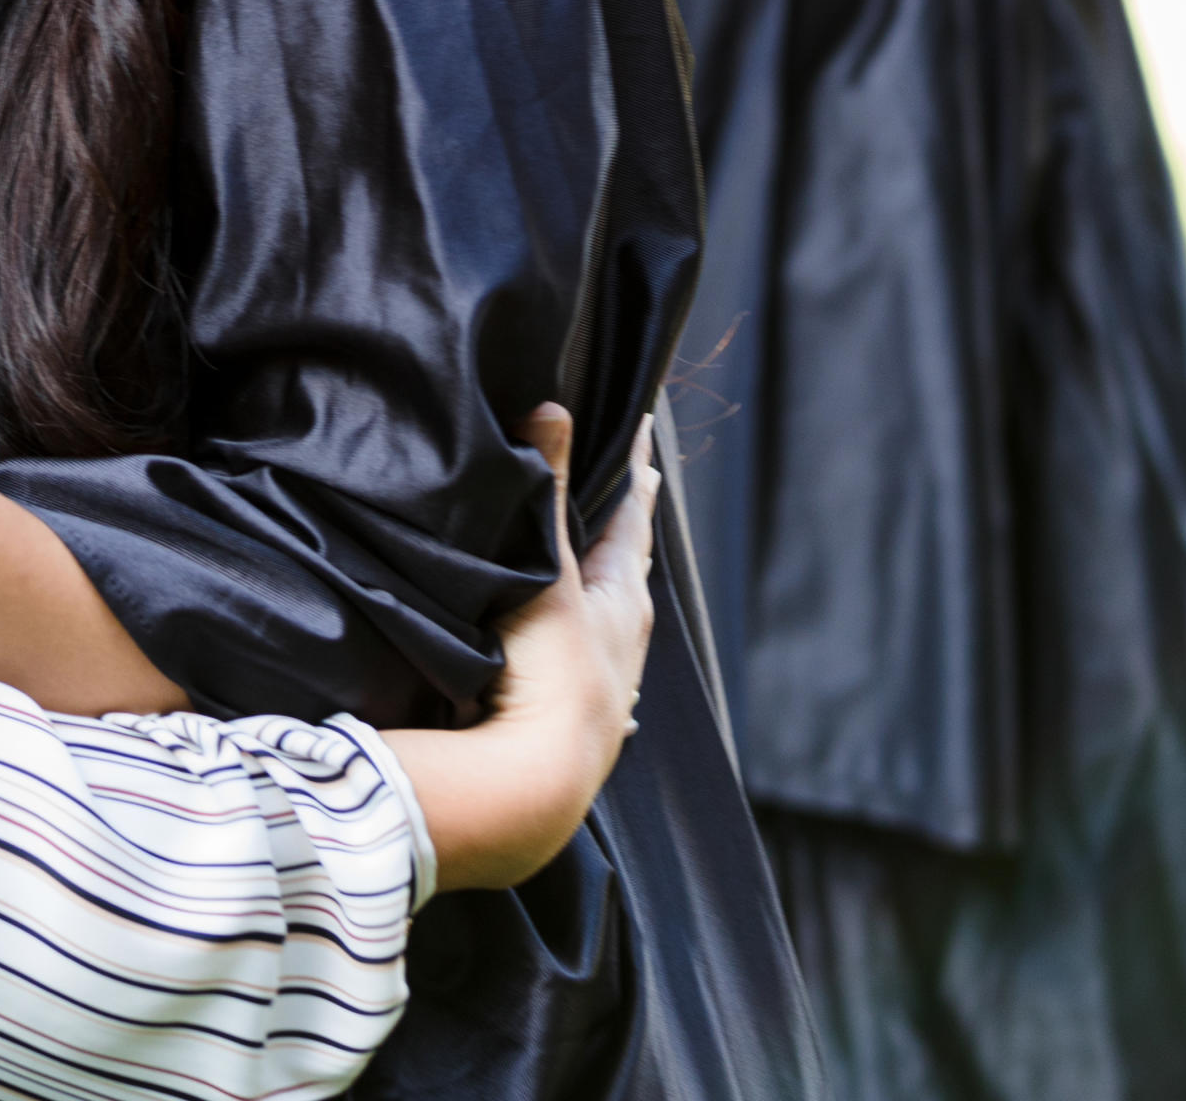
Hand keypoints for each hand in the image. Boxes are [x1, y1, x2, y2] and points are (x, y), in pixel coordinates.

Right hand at [406, 405, 661, 893]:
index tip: (646, 435)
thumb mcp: (546, 572)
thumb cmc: (548, 670)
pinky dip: (597, 666)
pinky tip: (605, 691)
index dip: (636, 475)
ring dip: (615, 600)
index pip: (633, 521)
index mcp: (621, 598)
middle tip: (639, 495)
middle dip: (632, 533)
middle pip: (633, 572)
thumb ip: (547, 491)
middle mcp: (625, 641)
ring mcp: (610, 688)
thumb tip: (553, 407)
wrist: (539, 778)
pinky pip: (599, 682)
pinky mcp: (588, 727)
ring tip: (614, 584)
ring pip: (618, 629)